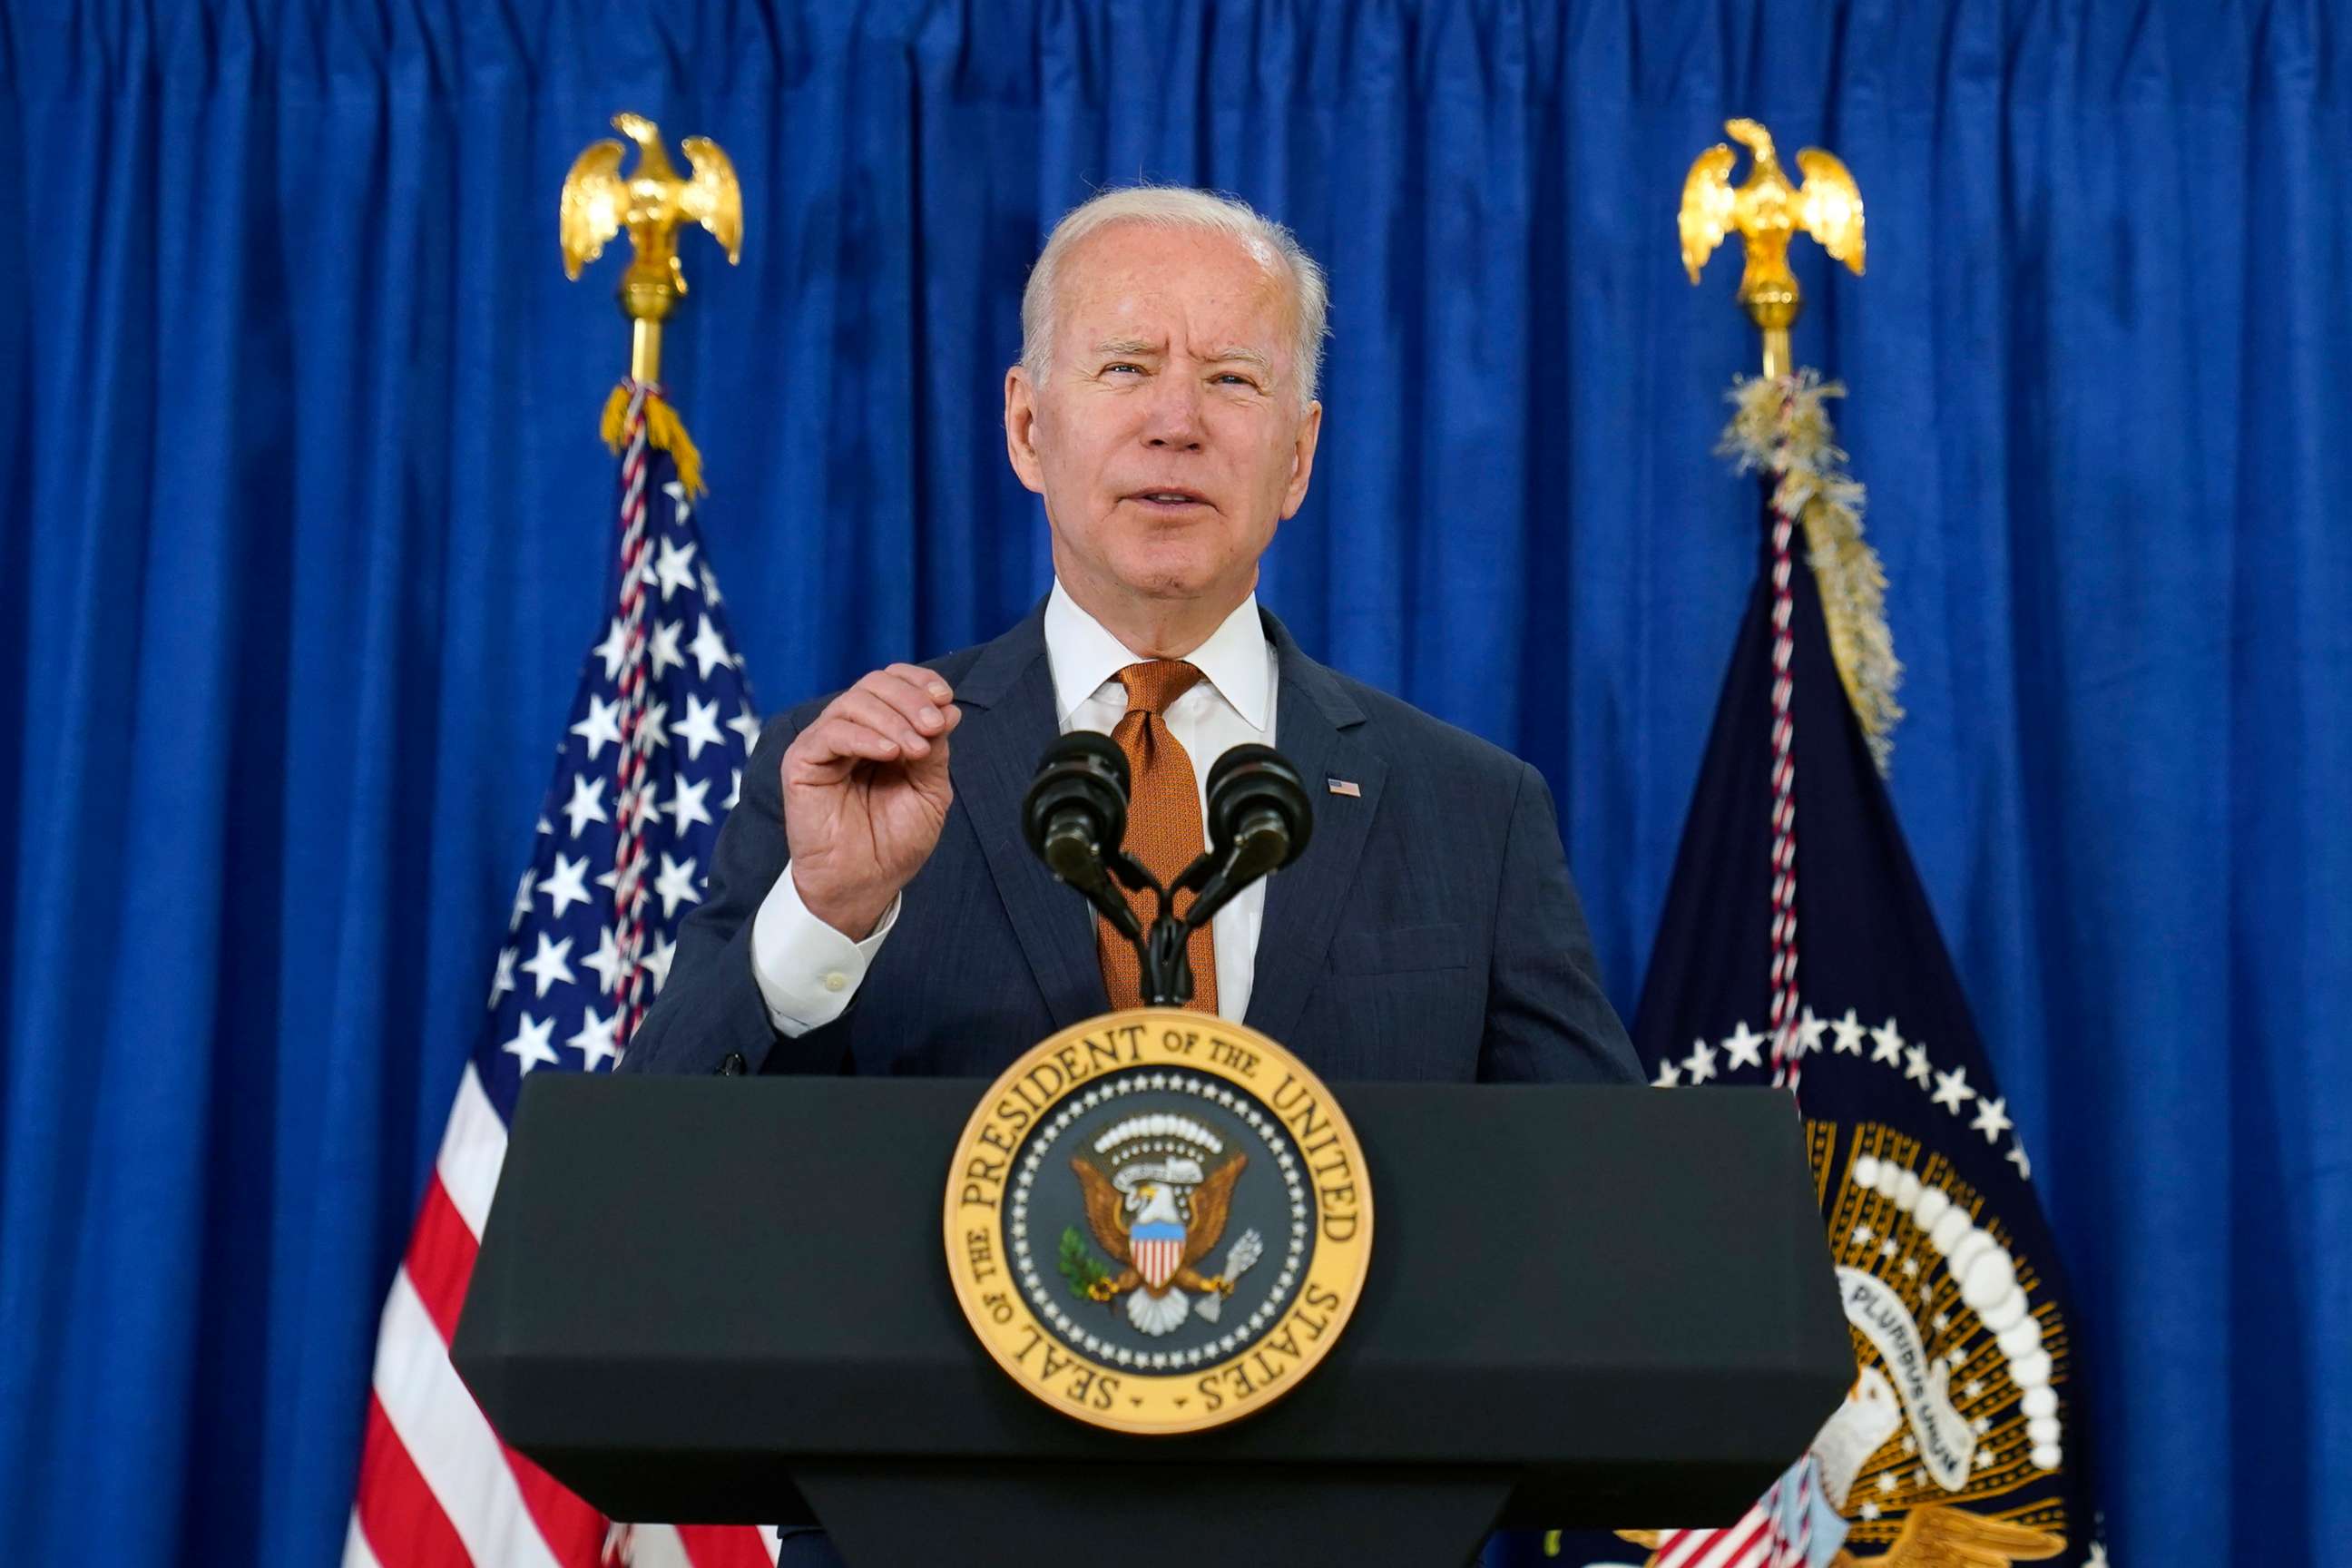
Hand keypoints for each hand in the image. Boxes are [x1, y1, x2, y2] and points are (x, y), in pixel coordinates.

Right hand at [780, 663, 960, 938]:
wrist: (865, 883)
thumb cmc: (894, 841)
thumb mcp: (929, 790)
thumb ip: (935, 749)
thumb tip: (949, 708)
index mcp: (879, 732)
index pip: (893, 684)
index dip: (919, 683)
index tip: (945, 698)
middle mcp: (850, 731)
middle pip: (875, 684)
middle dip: (911, 700)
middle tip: (934, 726)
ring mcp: (824, 744)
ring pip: (854, 702)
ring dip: (893, 719)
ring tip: (916, 749)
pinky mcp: (802, 762)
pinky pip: (831, 732)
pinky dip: (864, 736)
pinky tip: (890, 753)